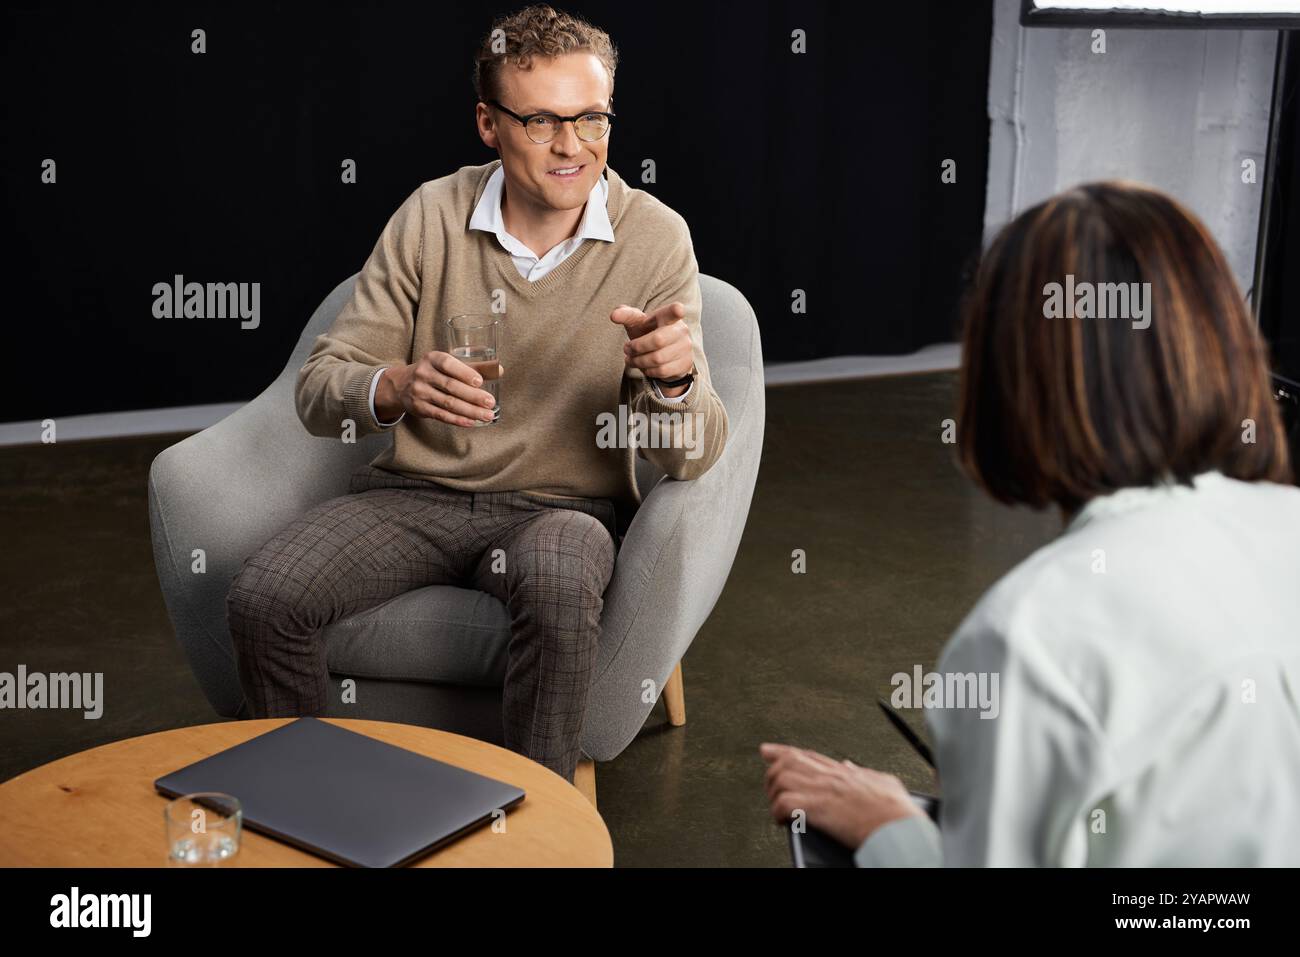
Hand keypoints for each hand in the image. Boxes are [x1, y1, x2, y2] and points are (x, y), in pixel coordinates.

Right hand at [376, 351, 500, 426]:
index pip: (448, 364)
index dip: (464, 373)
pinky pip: (441, 415)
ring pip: (448, 403)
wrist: (401, 385)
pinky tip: (471, 422)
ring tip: (487, 415)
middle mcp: (424, 374)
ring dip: (470, 411)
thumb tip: (499, 370)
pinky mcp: (419, 408)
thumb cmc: (433, 372)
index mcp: (432, 359)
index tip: (480, 381)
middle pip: (451, 386)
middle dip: (473, 396)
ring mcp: (420, 392)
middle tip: (490, 403)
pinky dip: (457, 420)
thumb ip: (473, 367)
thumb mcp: (447, 364)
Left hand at [610, 302, 693, 394]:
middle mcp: (680, 330)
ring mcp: (685, 347)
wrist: (665, 353)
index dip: (676, 310)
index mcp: (667, 316)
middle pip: (657, 340)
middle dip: (637, 347)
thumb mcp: (637, 322)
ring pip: (657, 359)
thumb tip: (614, 315)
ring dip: (639, 361)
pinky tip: (644, 367)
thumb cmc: (648, 333)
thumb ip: (626, 315)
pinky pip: (662, 371)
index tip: (678, 309)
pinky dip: (648, 371)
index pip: (673, 312)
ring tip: (631, 359)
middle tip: (627, 349)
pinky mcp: (686, 363)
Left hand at [759, 742, 923, 848]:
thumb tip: (851, 767)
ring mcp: (822, 790)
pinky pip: (783, 803)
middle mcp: (830, 776)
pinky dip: (778, 812)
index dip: (783, 751)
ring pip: (781, 778)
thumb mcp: (884, 783)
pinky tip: (783, 821)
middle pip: (788, 762)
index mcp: (843, 772)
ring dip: (775, 794)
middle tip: (771, 790)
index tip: (767, 750)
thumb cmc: (897, 812)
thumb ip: (864, 774)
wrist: (900, 827)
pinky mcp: (817, 808)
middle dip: (773, 774)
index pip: (807, 755)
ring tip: (780, 809)